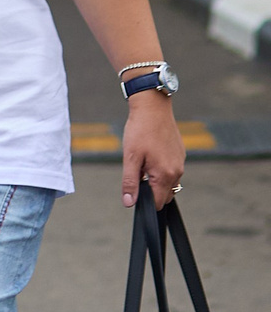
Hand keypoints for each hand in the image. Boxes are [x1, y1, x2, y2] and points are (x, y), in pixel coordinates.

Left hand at [121, 90, 187, 208]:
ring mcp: (181, 163)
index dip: (144, 202)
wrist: (153, 109)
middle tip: (136, 175)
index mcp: (165, 174)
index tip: (134, 193)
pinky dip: (161, 171)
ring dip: (155, 181)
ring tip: (142, 164)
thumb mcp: (130, 158)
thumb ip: (130, 182)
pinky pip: (172, 171)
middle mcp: (177, 171)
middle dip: (150, 192)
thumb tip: (129, 202)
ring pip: (169, 184)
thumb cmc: (140, 131)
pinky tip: (150, 156)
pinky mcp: (181, 155)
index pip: (157, 202)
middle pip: (164, 195)